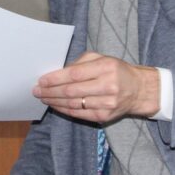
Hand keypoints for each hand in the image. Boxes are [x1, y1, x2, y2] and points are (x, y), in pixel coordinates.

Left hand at [31, 52, 159, 121]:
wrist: (138, 90)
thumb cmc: (115, 70)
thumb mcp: (101, 59)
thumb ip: (79, 63)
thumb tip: (57, 73)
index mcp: (106, 67)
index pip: (75, 74)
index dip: (55, 78)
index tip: (42, 80)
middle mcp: (108, 86)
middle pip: (72, 91)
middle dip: (50, 91)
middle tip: (36, 91)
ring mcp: (107, 103)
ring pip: (74, 104)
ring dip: (55, 102)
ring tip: (43, 98)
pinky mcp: (105, 116)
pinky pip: (80, 114)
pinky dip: (65, 110)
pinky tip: (55, 106)